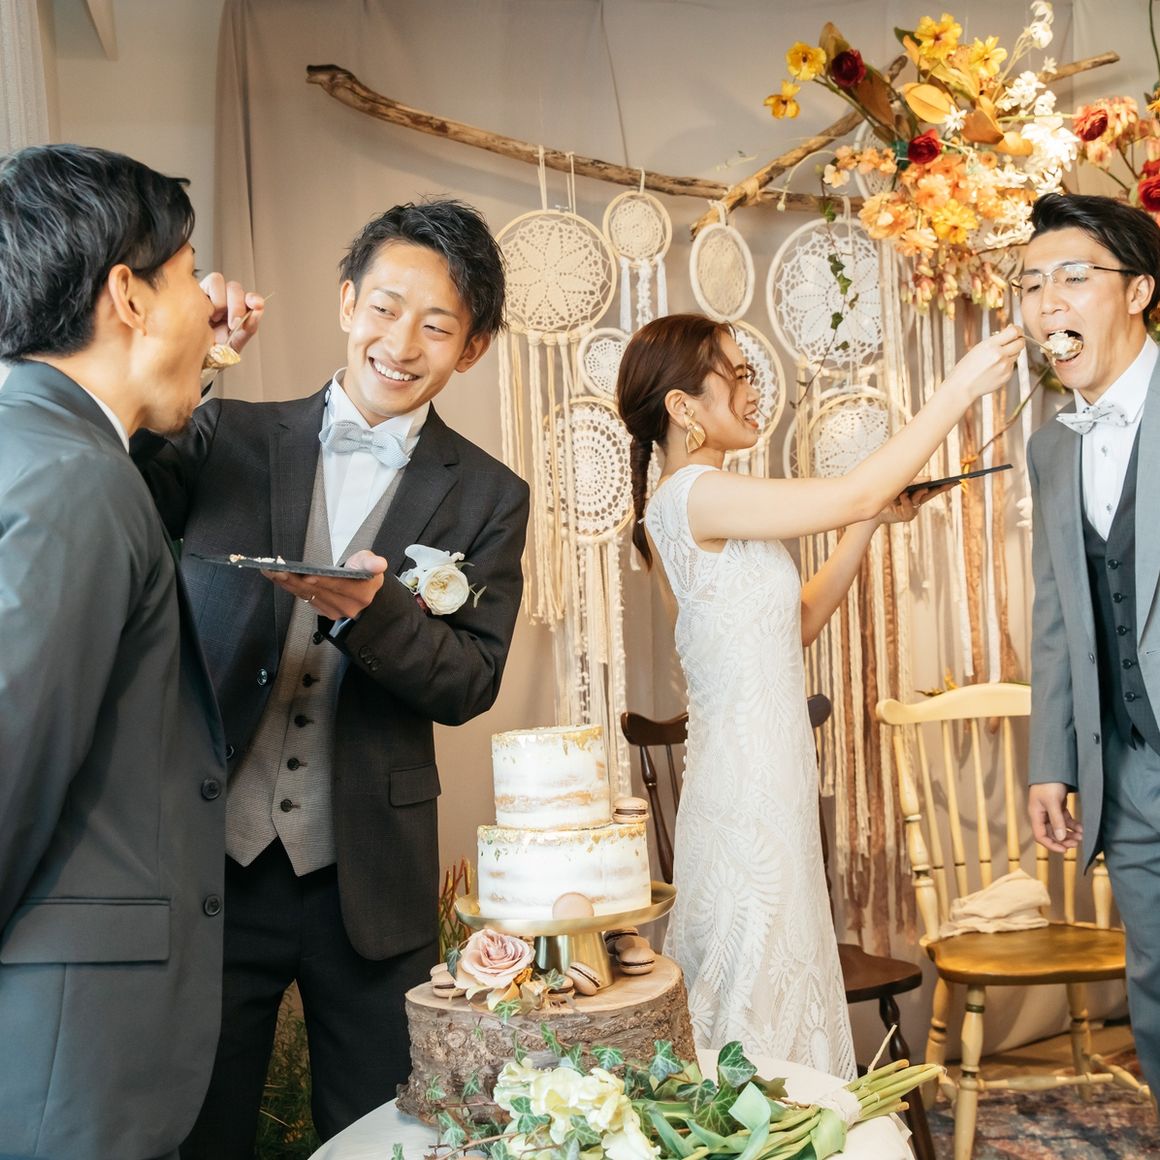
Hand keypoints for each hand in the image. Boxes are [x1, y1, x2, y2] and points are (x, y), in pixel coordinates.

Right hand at [200, 273, 264, 353]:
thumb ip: (249, 327)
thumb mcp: (235, 342)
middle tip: (233, 324)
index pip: (250, 298)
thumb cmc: (213, 351)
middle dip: (237, 306)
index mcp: (238, 311)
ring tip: (214, 319)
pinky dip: (212, 298)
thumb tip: (259, 310)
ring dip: (221, 301)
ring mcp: (209, 293)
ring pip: (219, 280)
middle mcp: (225, 299)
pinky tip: (206, 313)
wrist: (195, 357)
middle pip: (235, 288)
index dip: (254, 299)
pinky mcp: (195, 290)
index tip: (257, 305)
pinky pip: (209, 282)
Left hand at [261, 550, 387, 620]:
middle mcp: (348, 606)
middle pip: (319, 592)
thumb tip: (379, 564)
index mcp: (362, 593)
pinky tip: (277, 577)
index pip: (339, 586)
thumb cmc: (362, 571)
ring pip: (307, 596)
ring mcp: (334, 611)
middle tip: (278, 570)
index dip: (323, 581)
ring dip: (287, 584)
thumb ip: (372, 562)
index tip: (307, 576)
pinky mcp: (323, 611)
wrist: (362, 588)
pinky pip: (303, 598)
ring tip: (271, 571)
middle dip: (296, 580)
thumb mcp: (369, 562)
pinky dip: (289, 587)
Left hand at [876, 479, 956, 525]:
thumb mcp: (901, 484)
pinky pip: (909, 506)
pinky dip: (905, 500)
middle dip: (940, 489)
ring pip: (919, 499)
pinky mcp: (907, 516)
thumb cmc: (887, 495)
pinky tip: (903, 495)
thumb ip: (914, 481)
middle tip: (948, 484)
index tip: (955, 481)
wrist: (873, 508)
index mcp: (917, 493)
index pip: (933, 488)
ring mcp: (913, 509)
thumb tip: (930, 479)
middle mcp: (917, 501)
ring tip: (921, 488)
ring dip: (918, 493)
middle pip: (931, 494)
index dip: (944, 486)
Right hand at [944, 323, 1024, 402]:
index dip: (1018, 330)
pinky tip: (993, 370)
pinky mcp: (1007, 375)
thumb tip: (1014, 333)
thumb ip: (997, 340)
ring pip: (1017, 355)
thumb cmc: (968, 366)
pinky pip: (1011, 366)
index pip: (1014, 332)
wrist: (962, 386)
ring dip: (1010, 354)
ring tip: (995, 359)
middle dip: (1018, 341)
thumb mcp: (979, 348)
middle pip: (1021, 343)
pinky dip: (1005, 365)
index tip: (1016, 332)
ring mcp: (1005, 366)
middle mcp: (1000, 355)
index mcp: (991, 345)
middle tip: (1012, 342)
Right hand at [1028, 782, 1083, 853]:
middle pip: (1051, 834)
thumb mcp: (1052, 802)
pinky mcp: (1058, 807)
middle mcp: (1042, 815)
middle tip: (1077, 843)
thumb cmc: (1048, 784)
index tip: (1064, 850)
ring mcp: (1050, 811)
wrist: (1053, 768)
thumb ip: (1056, 821)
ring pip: (1059, 828)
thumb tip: (1061, 838)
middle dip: (1064, 840)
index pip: (1040, 836)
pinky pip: (1065, 820)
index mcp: (1036, 815)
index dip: (1051, 845)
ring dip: (1070, 833)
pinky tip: (1081, 827)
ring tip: (1081, 836)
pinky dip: (1073, 825)